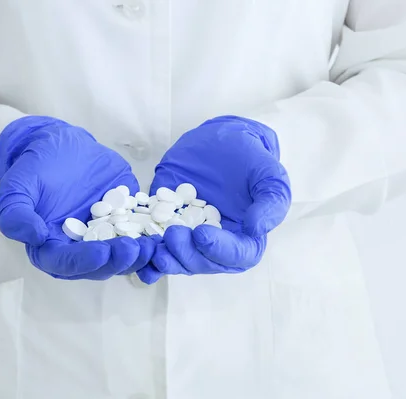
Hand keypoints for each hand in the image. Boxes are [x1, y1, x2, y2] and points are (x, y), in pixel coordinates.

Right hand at [0, 116, 155, 279]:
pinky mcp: (125, 218)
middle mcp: (79, 248)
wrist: (60, 143)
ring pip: (122, 254)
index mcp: (50, 247)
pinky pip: (139, 231)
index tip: (102, 253)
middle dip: (119, 260)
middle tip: (137, 249)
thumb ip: (15, 214)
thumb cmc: (34, 166)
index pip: (66, 263)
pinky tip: (165, 233)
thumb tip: (33, 237)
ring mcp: (105, 235)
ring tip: (153, 244)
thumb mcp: (17, 186)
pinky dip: (152, 235)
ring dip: (139, 254)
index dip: (84, 262)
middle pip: (100, 265)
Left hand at [137, 116, 290, 283]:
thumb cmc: (250, 157)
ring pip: (178, 258)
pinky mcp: (165, 223)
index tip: (203, 234)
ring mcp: (189, 235)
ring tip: (154, 249)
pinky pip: (155, 242)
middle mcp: (217, 243)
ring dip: (166, 258)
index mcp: (246, 238)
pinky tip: (135, 250)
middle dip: (186, 255)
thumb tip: (257, 228)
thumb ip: (271, 200)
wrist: (220, 139)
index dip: (220, 250)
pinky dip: (145, 251)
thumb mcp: (269, 173)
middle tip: (172, 236)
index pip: (237, 255)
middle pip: (203, 262)